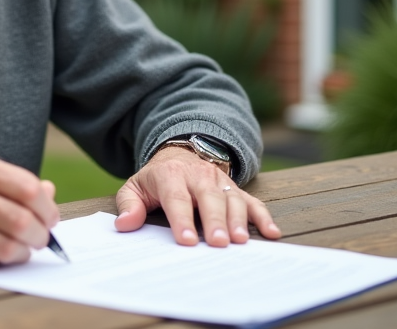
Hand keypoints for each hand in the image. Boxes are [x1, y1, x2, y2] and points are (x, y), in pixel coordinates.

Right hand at [0, 151, 59, 269]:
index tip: (50, 217)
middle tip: (40, 239)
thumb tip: (49, 194)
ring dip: (20, 253)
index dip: (47, 207)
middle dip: (39, 236)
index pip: (28, 188)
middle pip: (22, 220)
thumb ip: (8, 182)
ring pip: (8, 247)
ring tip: (18, 249)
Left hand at [115, 145, 280, 246]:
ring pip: (232, 199)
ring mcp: (219, 181)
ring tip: (241, 242)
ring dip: (238, 220)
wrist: (180, 154)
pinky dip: (263, 216)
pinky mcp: (234, 189)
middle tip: (219, 243)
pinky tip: (271, 233)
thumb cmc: (157, 179)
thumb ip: (129, 205)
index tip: (188, 241)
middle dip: (215, 220)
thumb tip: (124, 225)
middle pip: (209, 198)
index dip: (182, 220)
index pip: (177, 198)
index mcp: (171, 175)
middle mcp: (198, 176)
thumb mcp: (136, 187)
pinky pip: (251, 201)